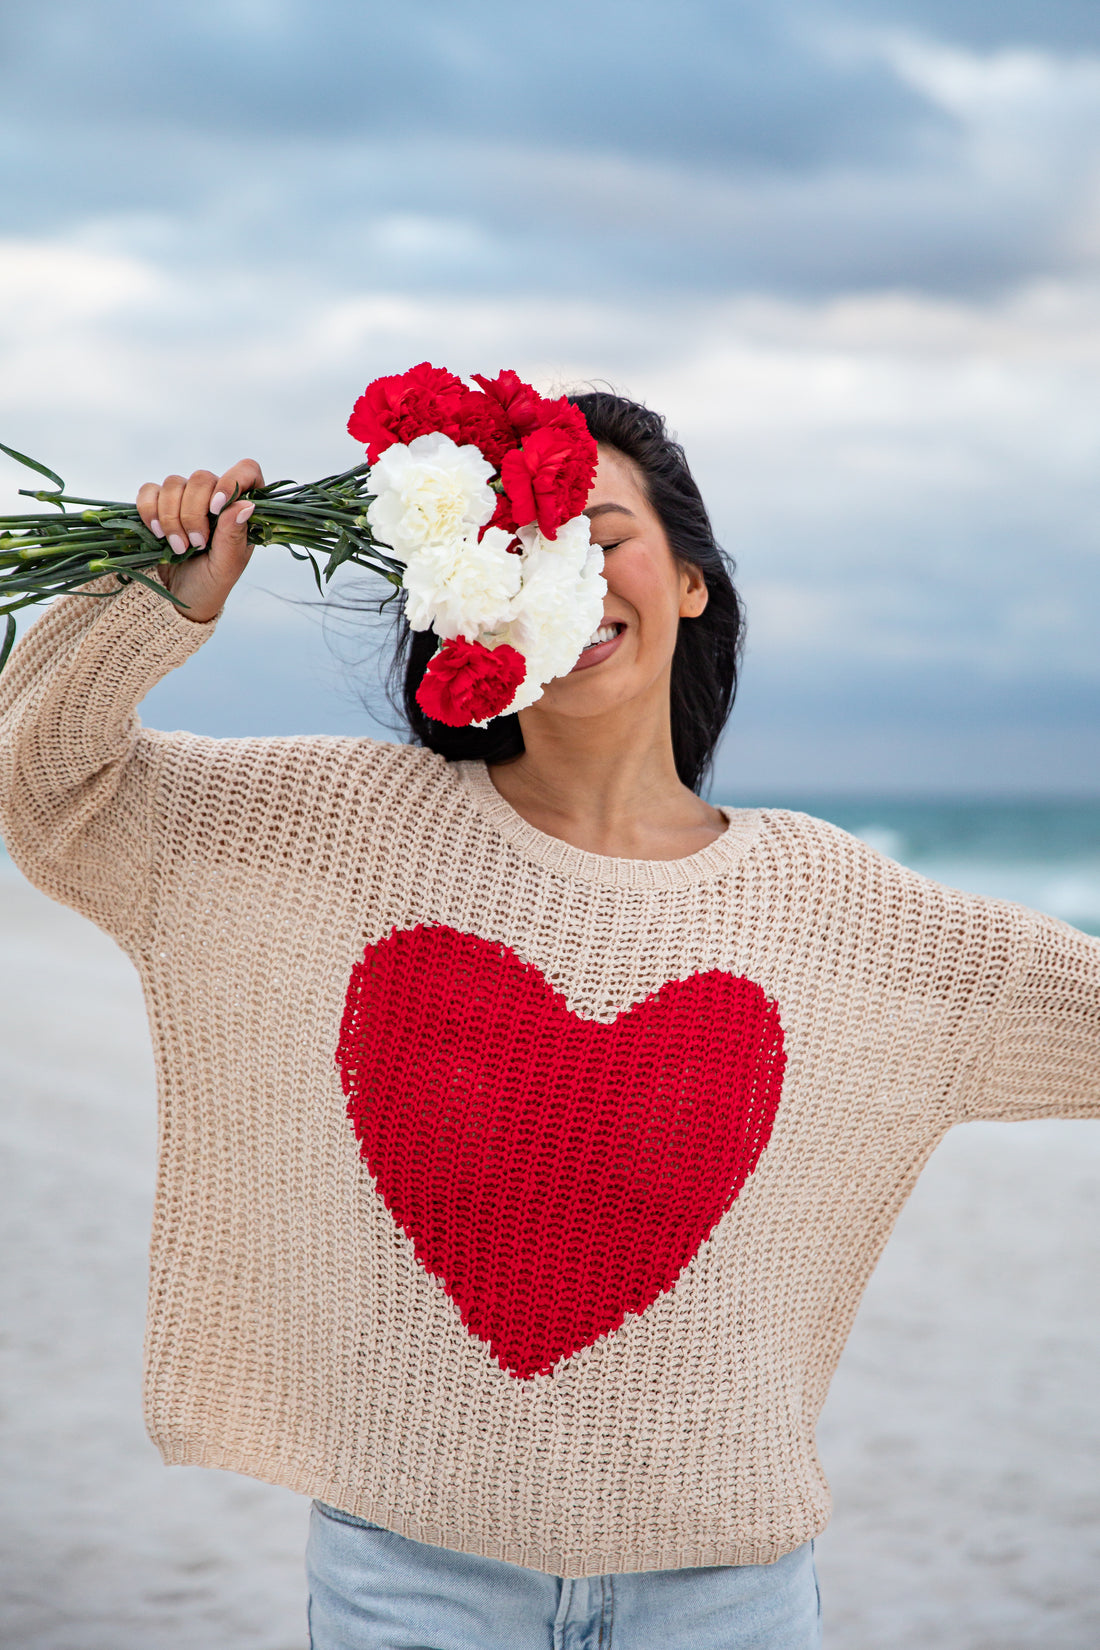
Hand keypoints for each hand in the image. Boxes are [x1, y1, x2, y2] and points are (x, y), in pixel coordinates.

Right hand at [135, 460, 264, 623]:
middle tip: (196, 544)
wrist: (177, 601)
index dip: (232, 481)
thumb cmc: (210, 585)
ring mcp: (185, 499)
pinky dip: (149, 511)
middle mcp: (215, 497)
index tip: (217, 508)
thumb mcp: (227, 567)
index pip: (247, 471)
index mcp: (241, 509)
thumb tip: (245, 503)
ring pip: (174, 483)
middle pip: (202, 477)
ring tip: (178, 547)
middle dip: (194, 513)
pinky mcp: (157, 505)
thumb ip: (234, 536)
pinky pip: (149, 491)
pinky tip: (156, 534)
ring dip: (172, 518)